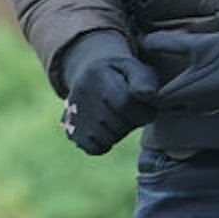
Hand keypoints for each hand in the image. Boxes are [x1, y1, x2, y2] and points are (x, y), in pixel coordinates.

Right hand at [60, 32, 158, 156]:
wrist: (90, 79)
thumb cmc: (122, 75)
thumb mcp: (134, 68)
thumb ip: (143, 80)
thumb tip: (148, 95)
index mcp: (97, 73)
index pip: (124, 103)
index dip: (143, 112)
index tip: (148, 108)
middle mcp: (80, 92)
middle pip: (116, 124)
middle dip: (132, 122)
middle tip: (133, 112)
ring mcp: (71, 111)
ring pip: (106, 138)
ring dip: (120, 132)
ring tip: (119, 117)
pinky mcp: (69, 130)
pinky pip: (94, 149)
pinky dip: (105, 144)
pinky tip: (107, 129)